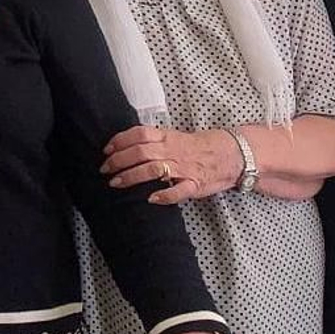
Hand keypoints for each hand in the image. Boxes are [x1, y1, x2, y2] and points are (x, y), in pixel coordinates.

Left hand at [101, 125, 242, 203]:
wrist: (230, 153)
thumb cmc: (197, 147)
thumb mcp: (174, 137)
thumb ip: (152, 140)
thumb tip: (124, 146)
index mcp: (167, 137)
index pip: (139, 134)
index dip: (120, 141)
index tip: (106, 150)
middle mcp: (173, 150)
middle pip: (141, 152)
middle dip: (119, 161)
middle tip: (105, 170)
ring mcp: (184, 167)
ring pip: (154, 169)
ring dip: (132, 177)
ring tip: (116, 183)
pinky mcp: (195, 184)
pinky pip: (179, 191)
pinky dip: (164, 195)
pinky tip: (151, 199)